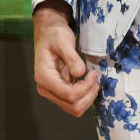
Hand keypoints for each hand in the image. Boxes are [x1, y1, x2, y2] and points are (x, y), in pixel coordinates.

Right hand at [34, 1, 98, 116]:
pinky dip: (84, 96)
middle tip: (95, 79)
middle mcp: (46, 88)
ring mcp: (51, 91)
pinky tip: (88, 82)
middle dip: (88, 95)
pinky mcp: (58, 91)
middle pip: (72, 106)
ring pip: (74, 108)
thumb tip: (80, 73)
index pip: (69, 94)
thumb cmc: (53, 34)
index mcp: (44, 77)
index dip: (85, 88)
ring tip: (93, 81)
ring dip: (88, 98)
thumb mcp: (63, 41)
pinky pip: (74, 102)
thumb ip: (71, 58)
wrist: (48, 32)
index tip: (93, 73)